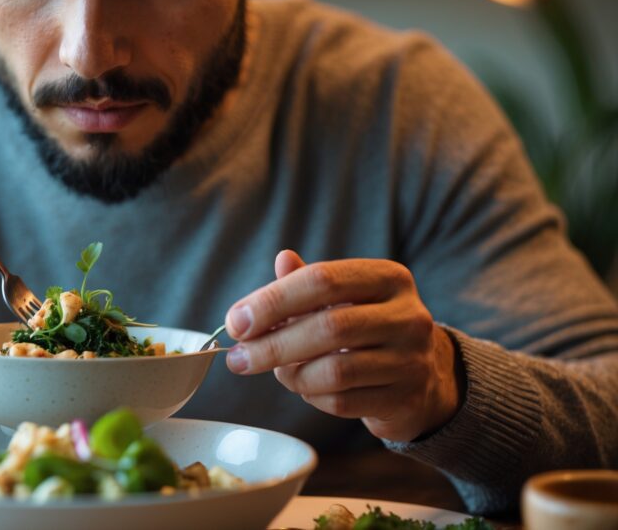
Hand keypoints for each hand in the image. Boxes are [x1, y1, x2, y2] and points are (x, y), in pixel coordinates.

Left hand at [224, 250, 459, 441]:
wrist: (424, 376)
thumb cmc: (368, 329)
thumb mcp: (343, 298)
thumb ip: (307, 282)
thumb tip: (282, 260)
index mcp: (388, 278)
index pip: (322, 280)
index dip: (272, 301)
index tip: (237, 322)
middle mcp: (407, 315)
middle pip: (327, 328)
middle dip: (272, 346)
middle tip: (238, 358)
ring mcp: (411, 360)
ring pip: (334, 371)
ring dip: (292, 376)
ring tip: (279, 372)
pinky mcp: (405, 399)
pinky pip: (343, 402)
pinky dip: (312, 397)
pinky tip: (307, 388)